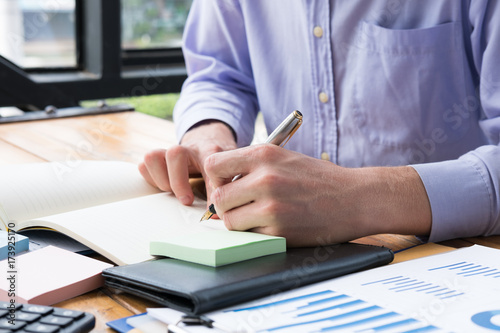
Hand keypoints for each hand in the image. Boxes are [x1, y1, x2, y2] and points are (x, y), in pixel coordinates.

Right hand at [139, 120, 236, 205]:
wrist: (210, 141)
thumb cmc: (221, 161)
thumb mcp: (232, 171)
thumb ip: (229, 188)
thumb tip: (217, 217)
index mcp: (211, 151)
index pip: (210, 164)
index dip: (209, 189)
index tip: (211, 210)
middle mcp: (189, 149)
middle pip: (175, 153)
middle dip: (178, 182)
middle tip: (187, 200)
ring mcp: (170, 152)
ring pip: (153, 156)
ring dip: (160, 179)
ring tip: (172, 192)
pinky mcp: (158, 158)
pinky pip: (144, 165)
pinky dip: (151, 179)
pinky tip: (166, 187)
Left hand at [204, 144, 431, 245]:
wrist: (354, 198)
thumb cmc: (317, 178)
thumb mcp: (283, 157)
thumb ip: (249, 163)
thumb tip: (214, 171)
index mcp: (264, 154)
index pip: (213, 165)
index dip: (216, 179)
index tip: (226, 185)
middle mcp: (265, 178)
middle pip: (218, 198)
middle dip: (225, 205)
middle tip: (241, 205)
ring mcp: (272, 206)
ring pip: (230, 221)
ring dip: (240, 221)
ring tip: (258, 215)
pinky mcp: (280, 231)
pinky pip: (250, 236)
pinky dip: (257, 233)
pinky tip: (275, 224)